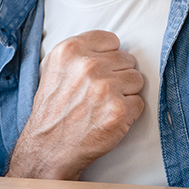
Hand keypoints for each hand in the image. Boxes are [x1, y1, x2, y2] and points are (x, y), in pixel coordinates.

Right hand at [6, 30, 142, 179]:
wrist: (49, 147)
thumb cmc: (53, 111)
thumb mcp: (53, 69)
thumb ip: (79, 54)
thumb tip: (107, 49)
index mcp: (70, 50)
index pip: (111, 40)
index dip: (108, 57)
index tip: (101, 69)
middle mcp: (88, 65)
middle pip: (127, 60)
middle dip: (118, 75)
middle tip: (100, 93)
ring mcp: (105, 87)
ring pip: (137, 79)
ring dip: (125, 93)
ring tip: (104, 105)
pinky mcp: (119, 110)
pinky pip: (139, 103)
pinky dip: (128, 112)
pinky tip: (109, 117)